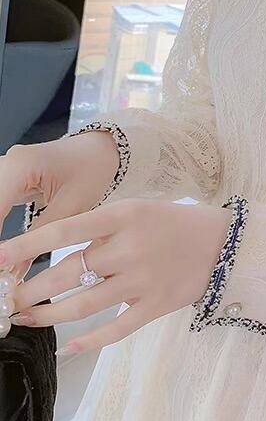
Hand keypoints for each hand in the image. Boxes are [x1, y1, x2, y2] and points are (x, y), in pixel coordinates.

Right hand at [0, 131, 120, 280]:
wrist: (101, 149)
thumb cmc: (93, 169)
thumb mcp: (72, 206)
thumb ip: (41, 237)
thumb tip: (14, 270)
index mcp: (22, 165)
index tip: (0, 264)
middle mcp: (7, 163)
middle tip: (2, 268)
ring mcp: (4, 170)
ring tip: (5, 263)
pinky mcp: (5, 179)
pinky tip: (4, 250)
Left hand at [0, 198, 232, 353]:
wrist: (226, 243)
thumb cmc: (177, 223)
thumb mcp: (139, 210)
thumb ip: (102, 229)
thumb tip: (58, 254)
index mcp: (124, 216)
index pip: (65, 230)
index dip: (26, 245)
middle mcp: (129, 247)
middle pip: (66, 273)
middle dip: (29, 290)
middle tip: (7, 301)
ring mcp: (143, 279)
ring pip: (83, 305)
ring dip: (49, 316)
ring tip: (27, 319)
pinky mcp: (156, 305)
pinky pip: (116, 328)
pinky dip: (90, 341)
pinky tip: (69, 347)